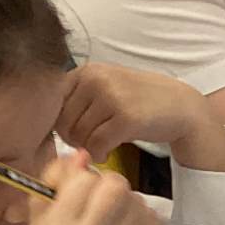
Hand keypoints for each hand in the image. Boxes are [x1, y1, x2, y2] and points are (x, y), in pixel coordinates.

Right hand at [32, 149, 159, 224]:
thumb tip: (82, 154)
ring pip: (137, 201)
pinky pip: (153, 219)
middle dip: (111, 183)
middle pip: (116, 187)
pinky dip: (144, 217)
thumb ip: (54, 178)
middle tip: (104, 197)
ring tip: (116, 216)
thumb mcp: (42, 215)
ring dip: (128, 201)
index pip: (82, 181)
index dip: (84, 178)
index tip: (82, 190)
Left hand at [58, 64, 224, 172]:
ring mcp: (112, 97)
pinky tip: (108, 152)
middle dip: (72, 137)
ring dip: (87, 147)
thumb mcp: (106, 87)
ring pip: (78, 135)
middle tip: (89, 141)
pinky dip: (100, 154)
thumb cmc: (140, 100)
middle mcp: (97, 79)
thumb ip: (77, 98)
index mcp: (88, 71)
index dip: (57, 122)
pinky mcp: (126, 118)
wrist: (181, 106)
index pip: (52, 101)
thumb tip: (43, 123)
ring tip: (102, 144)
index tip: (71, 131)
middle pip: (62, 121)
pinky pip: (96, 145)